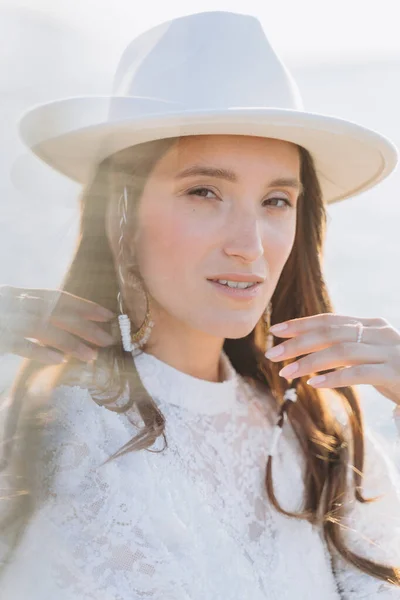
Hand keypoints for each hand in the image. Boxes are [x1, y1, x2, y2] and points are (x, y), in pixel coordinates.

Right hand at [0, 285, 116, 364]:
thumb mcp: (9, 312)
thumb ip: (32, 315)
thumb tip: (65, 329)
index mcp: (18, 294)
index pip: (57, 297)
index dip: (85, 306)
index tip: (108, 315)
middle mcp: (13, 301)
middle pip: (56, 311)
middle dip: (85, 325)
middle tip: (108, 340)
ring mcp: (3, 318)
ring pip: (42, 327)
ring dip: (70, 341)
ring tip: (91, 356)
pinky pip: (20, 345)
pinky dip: (40, 352)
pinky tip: (60, 360)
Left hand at [265, 314, 399, 406]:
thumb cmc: (397, 375)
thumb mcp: (370, 357)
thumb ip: (347, 349)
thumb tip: (309, 349)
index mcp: (372, 325)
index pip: (330, 320)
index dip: (302, 324)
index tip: (276, 331)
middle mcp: (381, 333)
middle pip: (331, 333)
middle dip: (298, 343)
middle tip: (272, 355)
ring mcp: (390, 352)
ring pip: (341, 351)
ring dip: (309, 362)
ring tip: (286, 373)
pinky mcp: (396, 372)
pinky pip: (359, 373)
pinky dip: (334, 378)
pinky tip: (314, 384)